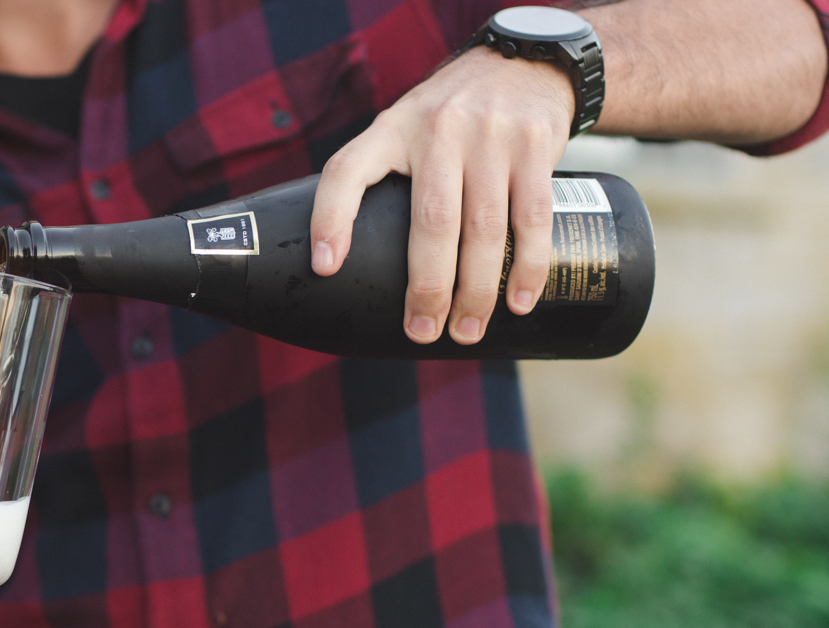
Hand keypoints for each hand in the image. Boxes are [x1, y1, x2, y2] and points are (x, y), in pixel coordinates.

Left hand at [309, 47, 574, 344]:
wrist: (525, 64)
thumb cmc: (450, 118)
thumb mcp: (405, 127)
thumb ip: (382, 177)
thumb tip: (351, 264)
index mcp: (392, 129)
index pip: (347, 171)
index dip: (330, 219)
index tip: (324, 268)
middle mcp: (438, 129)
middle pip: (430, 221)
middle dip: (427, 287)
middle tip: (422, 331)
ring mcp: (490, 136)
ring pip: (482, 228)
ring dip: (477, 290)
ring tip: (466, 331)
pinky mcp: (535, 145)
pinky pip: (532, 217)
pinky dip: (526, 265)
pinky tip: (518, 300)